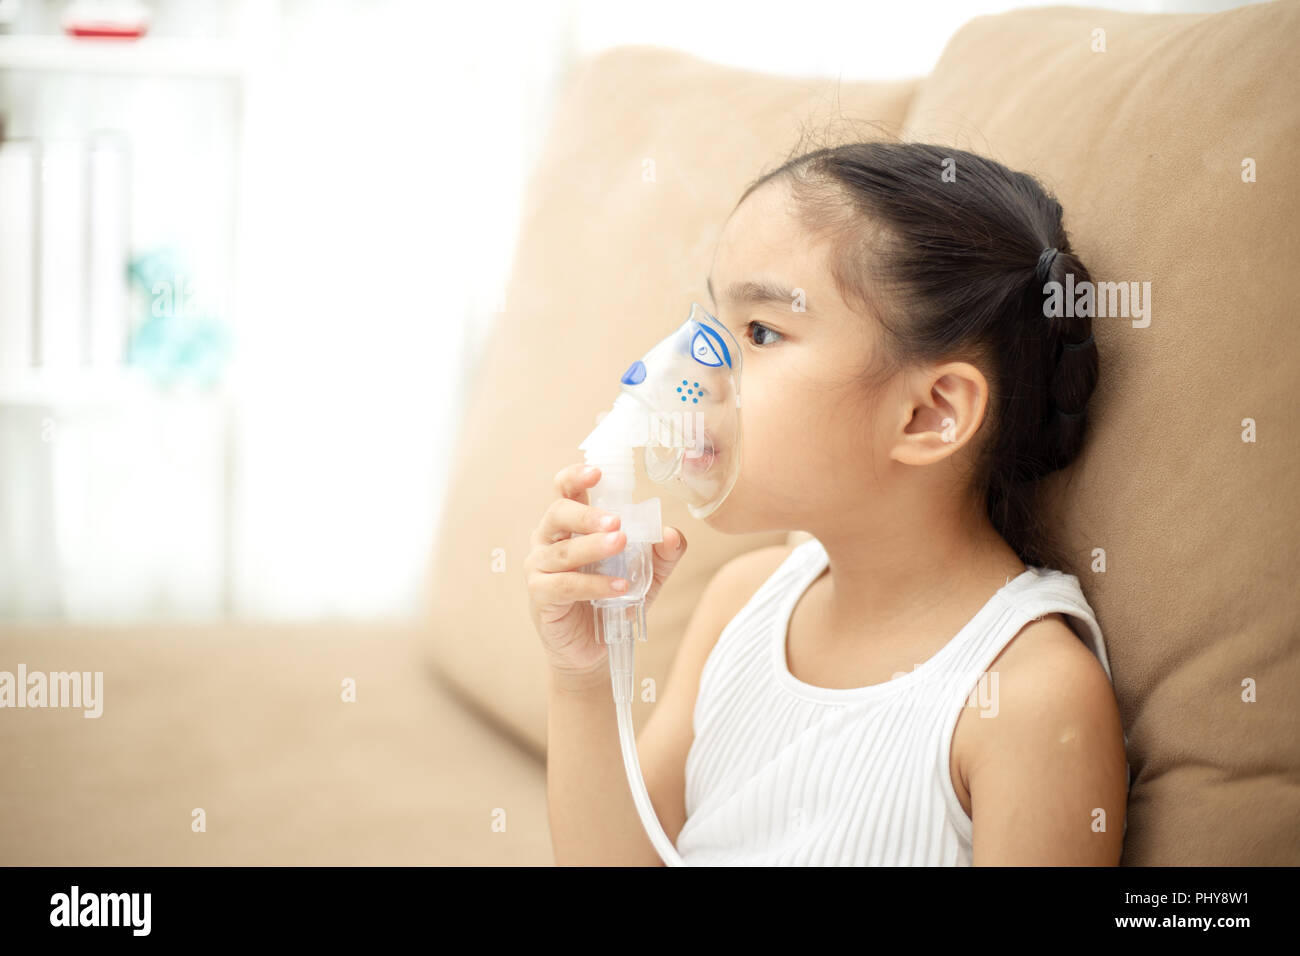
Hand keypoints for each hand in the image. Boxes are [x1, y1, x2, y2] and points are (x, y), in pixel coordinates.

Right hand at [525, 462, 687, 680]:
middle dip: (587, 514)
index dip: (575, 476)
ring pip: (562, 550)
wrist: (595, 647)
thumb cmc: (613, 598)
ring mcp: (540, 568)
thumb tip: (670, 534)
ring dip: (593, 546)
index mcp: (570, 524)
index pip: (564, 490)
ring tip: (621, 546)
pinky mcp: (540, 596)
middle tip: (616, 521)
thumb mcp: (647, 573)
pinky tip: (619, 586)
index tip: (597, 473)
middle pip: (558, 513)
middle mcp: (548, 540)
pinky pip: (565, 585)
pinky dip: (594, 584)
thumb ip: (662, 553)